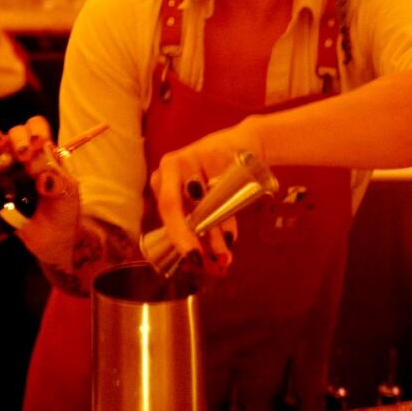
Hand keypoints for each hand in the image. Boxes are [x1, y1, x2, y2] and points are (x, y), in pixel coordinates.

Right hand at [0, 117, 81, 264]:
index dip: (35, 132)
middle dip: (17, 138)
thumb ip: (57, 177)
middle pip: (14, 133)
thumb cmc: (62, 215)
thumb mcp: (67, 194)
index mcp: (43, 154)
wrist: (50, 242)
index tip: (37, 147)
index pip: (36, 128)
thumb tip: (39, 163)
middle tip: (23, 156)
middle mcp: (22, 158)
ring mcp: (3, 170)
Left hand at [149, 120, 264, 277]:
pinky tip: (231, 232)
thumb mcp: (203, 199)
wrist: (248, 147)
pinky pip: (222, 188)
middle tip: (202, 260)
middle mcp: (171, 166)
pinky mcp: (215, 151)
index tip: (191, 258)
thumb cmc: (220, 178)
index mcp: (162, 180)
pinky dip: (228, 212)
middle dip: (189, 237)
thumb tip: (200, 262)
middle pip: (173, 205)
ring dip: (214, 232)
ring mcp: (191, 156)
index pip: (165, 210)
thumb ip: (198, 225)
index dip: (177, 236)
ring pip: (201, 201)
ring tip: (224, 254)